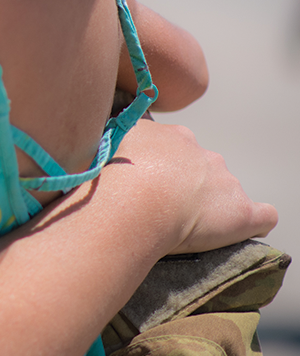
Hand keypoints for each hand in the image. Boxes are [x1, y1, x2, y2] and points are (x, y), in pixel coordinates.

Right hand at [110, 120, 277, 253]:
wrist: (133, 200)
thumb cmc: (110, 175)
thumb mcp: (106, 143)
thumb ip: (119, 143)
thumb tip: (113, 148)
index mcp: (174, 137)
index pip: (176, 149)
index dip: (162, 168)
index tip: (147, 184)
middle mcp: (204, 154)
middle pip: (202, 168)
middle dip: (188, 185)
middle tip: (162, 207)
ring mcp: (226, 183)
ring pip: (226, 191)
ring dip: (212, 205)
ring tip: (185, 227)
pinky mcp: (243, 212)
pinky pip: (263, 216)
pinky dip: (254, 222)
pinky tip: (239, 230)